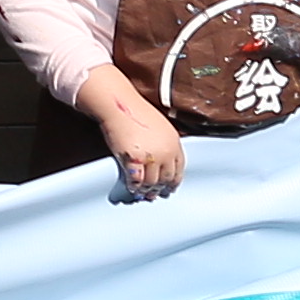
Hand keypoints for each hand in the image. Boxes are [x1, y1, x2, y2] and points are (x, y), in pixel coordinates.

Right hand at [85, 73, 184, 200]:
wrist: (120, 104)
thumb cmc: (135, 111)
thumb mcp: (160, 127)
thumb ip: (164, 144)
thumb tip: (160, 162)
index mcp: (174, 143)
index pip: (179, 169)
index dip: (174, 181)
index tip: (169, 188)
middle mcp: (166, 151)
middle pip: (166, 179)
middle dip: (160, 189)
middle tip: (155, 194)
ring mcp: (151, 156)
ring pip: (152, 182)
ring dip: (146, 190)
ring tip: (142, 193)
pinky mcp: (135, 159)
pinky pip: (136, 180)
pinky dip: (134, 186)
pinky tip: (131, 187)